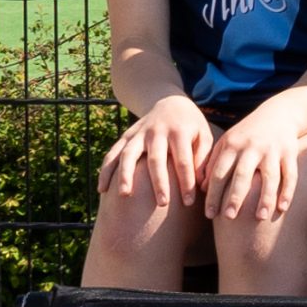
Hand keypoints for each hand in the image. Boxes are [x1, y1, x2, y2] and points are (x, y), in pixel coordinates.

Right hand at [100, 94, 215, 207]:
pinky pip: (112, 153)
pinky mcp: (126, 136)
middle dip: (159, 182)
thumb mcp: (204, 136)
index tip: (189, 202)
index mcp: (180, 132)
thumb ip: (203, 158)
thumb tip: (202, 184)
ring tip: (124, 195)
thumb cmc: (191, 126)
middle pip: (156, 160)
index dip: (187, 182)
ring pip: (129, 155)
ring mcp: (139, 134)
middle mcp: (157, 132)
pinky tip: (102, 189)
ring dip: (126, 175)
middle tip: (163, 204)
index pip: (184, 161)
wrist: (171, 103)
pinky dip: (106, 171)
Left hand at [202, 107, 304, 221]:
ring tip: (259, 218)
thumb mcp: (226, 143)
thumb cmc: (246, 135)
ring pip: (270, 176)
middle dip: (236, 197)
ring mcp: (273, 150)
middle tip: (229, 218)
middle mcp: (252, 147)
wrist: (279, 114)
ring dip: (265, 198)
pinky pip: (290, 174)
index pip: (220, 173)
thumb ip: (212, 164)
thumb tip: (202, 190)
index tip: (209, 215)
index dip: (214, 194)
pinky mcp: (290, 152)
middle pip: (243, 175)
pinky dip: (288, 191)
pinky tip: (282, 208)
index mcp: (232, 145)